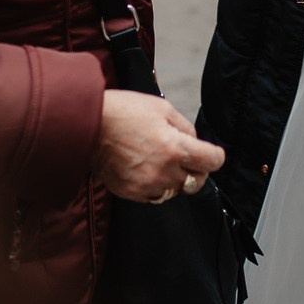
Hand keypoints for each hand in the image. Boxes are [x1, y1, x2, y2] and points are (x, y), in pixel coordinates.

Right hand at [94, 90, 225, 203]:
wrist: (88, 125)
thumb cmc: (124, 111)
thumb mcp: (161, 108)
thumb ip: (185, 127)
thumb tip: (194, 142)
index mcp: (175, 147)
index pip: (213, 162)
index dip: (214, 156)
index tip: (211, 154)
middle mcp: (165, 171)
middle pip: (197, 181)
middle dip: (195, 169)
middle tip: (183, 157)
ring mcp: (147, 185)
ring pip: (175, 190)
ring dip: (173, 178)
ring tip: (157, 160)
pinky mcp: (132, 193)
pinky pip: (154, 196)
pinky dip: (154, 185)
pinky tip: (143, 168)